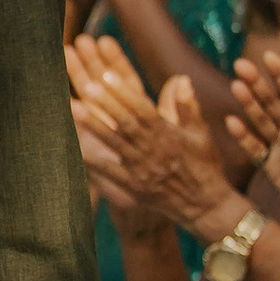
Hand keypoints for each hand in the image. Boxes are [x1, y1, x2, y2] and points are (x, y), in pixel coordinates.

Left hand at [65, 42, 236, 230]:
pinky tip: (75, 148)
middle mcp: (154, 150)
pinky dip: (93, 161)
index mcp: (169, 135)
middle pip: (127, 123)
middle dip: (107, 104)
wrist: (204, 205)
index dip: (125, 93)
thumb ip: (187, 106)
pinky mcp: (134, 187)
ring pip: (115, 143)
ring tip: (75, 108)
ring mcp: (142, 169)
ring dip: (94, 126)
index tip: (108, 74)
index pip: (144, 109)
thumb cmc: (204, 165)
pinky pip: (110, 173)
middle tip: (87, 84)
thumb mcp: (201, 134)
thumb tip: (180, 78)